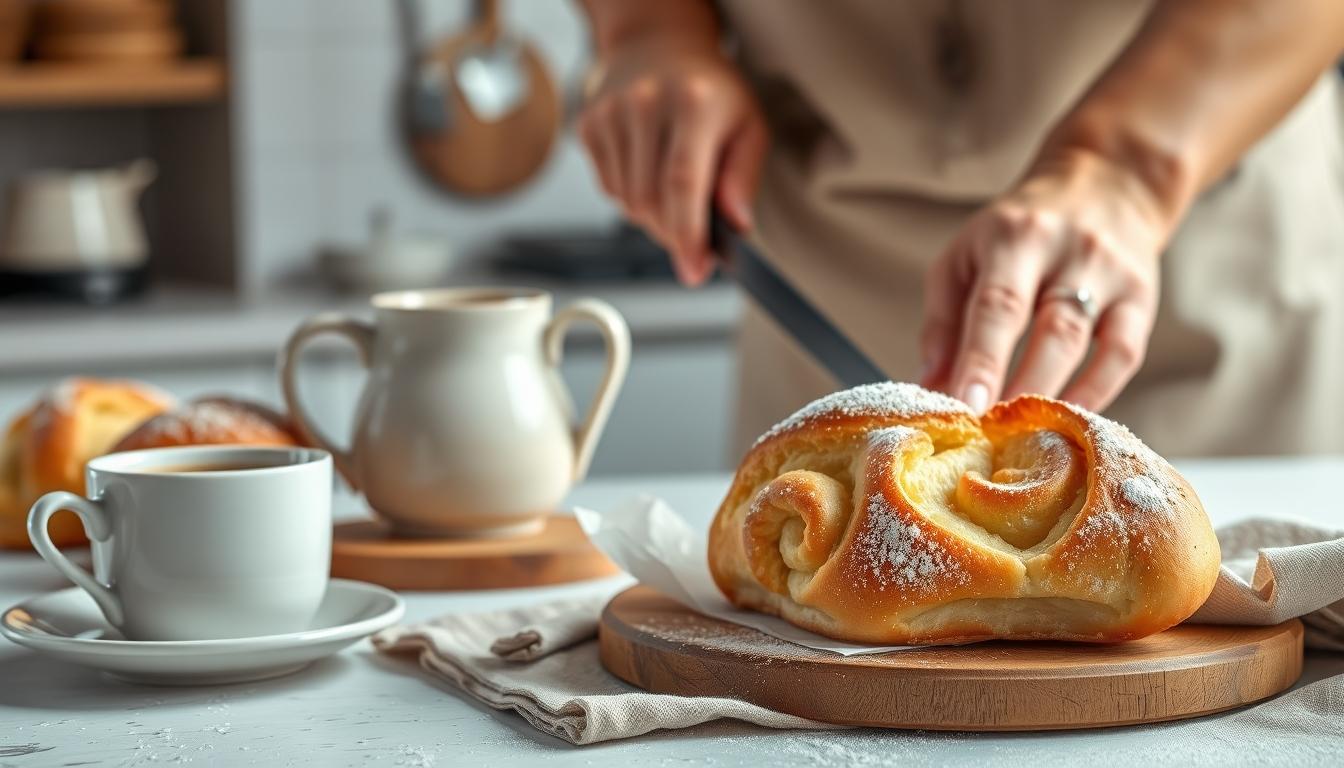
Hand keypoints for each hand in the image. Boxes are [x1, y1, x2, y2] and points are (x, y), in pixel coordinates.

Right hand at [578, 38, 767, 285]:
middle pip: (651, 202)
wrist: (657, 45)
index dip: (688, 235)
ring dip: (653, 216)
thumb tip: (735, 224)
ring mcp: (610, 114)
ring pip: (627, 203)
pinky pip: (609, 189)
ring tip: (673, 188)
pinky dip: (632, 197)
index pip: (682, 184)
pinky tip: (648, 169)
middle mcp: (645, 104)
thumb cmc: (710, 92)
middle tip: (695, 233)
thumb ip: (744, 176)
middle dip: (674, 232)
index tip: (694, 271)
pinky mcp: (588, 126)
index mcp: (693, 103)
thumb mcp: (748, 125)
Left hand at [919, 148, 1171, 413]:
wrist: (1106, 183)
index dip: (981, 360)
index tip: (962, 407)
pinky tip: (1065, 422)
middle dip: (1018, 387)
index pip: (997, 305)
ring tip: (1020, 441)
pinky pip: (1122, 355)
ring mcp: (1110, 274)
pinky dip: (1094, 394)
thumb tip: (929, 389)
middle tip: (988, 437)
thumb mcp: (966, 256)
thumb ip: (943, 323)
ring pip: (1085, 344)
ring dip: (1050, 396)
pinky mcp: (1141, 298)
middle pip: (1049, 328)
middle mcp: (1068, 250)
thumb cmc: (1017, 232)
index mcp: (1014, 236)